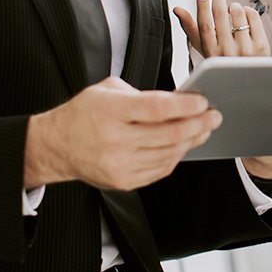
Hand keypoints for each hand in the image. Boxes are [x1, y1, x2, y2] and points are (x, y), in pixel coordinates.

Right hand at [24, 77, 221, 190]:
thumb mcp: (107, 90)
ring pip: (169, 154)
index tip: (203, 101)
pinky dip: (176, 157)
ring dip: (191, 141)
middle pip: (169, 134)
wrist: (57, 146)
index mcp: (111, 111)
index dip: (186, 105)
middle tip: (214, 116)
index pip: (157, 108)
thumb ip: (141, 94)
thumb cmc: (84, 113)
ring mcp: (119, 164)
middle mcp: (115, 139)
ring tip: (203, 130)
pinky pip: (160, 170)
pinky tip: (184, 145)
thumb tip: (178, 101)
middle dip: (198, 124)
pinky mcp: (123, 181)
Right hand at [173, 0, 268, 58]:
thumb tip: (176, 9)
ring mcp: (246, 50)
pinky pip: (253, 16)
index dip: (202, 7)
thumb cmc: (222, 59)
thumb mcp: (204, 48)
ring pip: (238, 12)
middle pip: (221, 15)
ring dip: (234, 5)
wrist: (248, 79)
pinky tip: (244, 14)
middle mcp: (227, 52)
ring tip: (232, 8)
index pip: (204, 25)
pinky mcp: (261, 46)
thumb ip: (190, 28)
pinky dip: (247, 10)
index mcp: (210, 52)